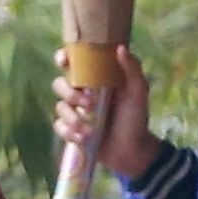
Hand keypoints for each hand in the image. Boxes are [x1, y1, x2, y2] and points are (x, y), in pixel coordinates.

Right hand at [52, 44, 161, 179]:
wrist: (133, 150)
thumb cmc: (136, 117)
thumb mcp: (138, 91)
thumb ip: (132, 69)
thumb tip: (120, 48)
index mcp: (95, 78)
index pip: (74, 63)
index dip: (64, 58)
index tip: (64, 61)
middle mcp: (82, 92)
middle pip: (60, 83)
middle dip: (70, 93)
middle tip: (89, 104)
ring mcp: (75, 112)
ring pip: (59, 107)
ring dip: (72, 117)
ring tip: (90, 130)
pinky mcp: (71, 130)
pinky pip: (59, 127)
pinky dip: (69, 132)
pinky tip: (84, 138)